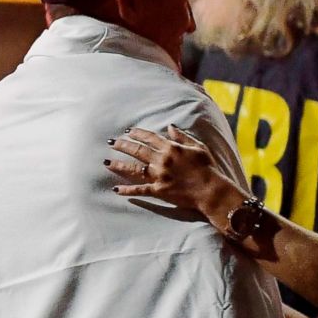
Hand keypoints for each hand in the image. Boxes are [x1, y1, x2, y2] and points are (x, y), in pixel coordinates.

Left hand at [106, 126, 220, 210]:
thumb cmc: (207, 167)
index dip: (138, 133)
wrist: (210, 190)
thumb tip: (170, 127)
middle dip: (123, 145)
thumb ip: (182, 136)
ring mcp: (159, 176)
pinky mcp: (159, 190)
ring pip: (134, 168)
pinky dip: (127, 190)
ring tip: (106, 162)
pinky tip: (116, 189)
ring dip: (119, 165)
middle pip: (137, 150)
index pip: (150, 137)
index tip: (128, 131)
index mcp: (171, 148)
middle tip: (111, 142)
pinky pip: (140, 189)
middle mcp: (162, 160)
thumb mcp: (198, 147)